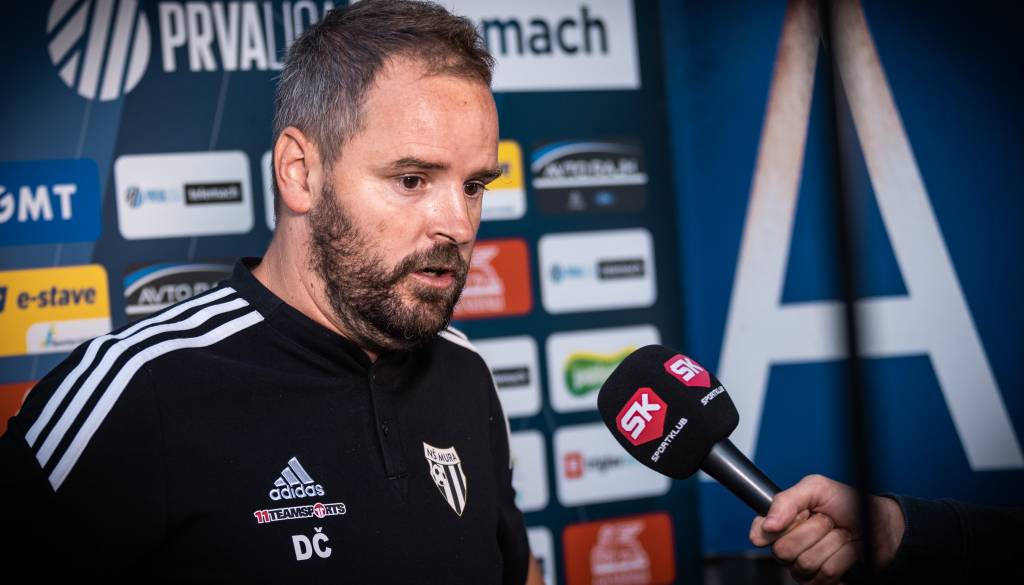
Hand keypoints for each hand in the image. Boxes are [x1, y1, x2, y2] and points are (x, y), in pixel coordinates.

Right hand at [748, 475, 903, 584]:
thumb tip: (767, 524)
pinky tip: (848, 551)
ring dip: (833, 544)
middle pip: (782, 551)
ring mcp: (804, 568)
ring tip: (842, 535)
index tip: (799, 516)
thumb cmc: (849, 504)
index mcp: (782, 523)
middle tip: (827, 521)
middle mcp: (789, 547)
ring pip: (806, 563)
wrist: (883, 525)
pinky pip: (826, 575)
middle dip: (813, 531)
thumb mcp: (817, 488)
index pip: (759, 533)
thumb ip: (787, 500)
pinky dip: (844, 558)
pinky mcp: (822, 583)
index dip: (775, 528)